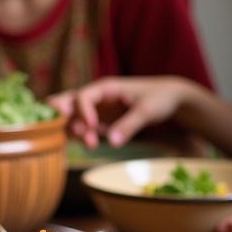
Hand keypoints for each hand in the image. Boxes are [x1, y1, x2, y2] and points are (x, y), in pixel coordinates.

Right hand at [50, 76, 190, 148]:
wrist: (169, 99)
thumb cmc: (159, 98)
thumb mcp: (147, 111)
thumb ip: (129, 125)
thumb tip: (112, 143)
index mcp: (104, 87)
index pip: (82, 97)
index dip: (82, 112)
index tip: (92, 128)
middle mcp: (95, 97)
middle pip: (66, 102)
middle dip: (62, 116)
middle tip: (71, 132)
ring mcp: (95, 110)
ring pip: (71, 117)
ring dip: (73, 130)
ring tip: (92, 144)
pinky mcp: (99, 122)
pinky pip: (81, 128)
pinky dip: (79, 136)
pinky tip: (91, 145)